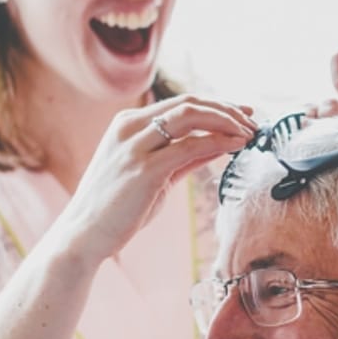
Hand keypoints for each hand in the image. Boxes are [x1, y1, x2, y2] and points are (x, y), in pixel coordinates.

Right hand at [54, 94, 255, 263]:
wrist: (84, 235)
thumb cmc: (118, 207)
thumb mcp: (152, 174)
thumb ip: (182, 157)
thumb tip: (218, 145)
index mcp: (128, 124)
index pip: (181, 103)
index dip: (216, 105)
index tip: (242, 113)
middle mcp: (129, 127)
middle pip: (189, 103)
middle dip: (226, 109)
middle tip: (252, 121)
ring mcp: (135, 146)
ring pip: (190, 116)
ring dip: (226, 121)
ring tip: (250, 133)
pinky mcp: (145, 168)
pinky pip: (190, 146)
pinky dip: (219, 142)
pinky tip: (237, 146)